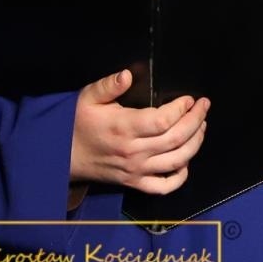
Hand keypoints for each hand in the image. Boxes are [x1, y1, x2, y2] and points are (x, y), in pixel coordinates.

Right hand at [69, 69, 209, 194]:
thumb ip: (108, 85)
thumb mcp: (88, 98)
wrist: (58, 157)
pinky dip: (181, 176)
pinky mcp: (134, 183)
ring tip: (202, 126)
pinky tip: (186, 160)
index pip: (164, 121)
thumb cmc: (76, 123)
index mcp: (124, 128)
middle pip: (177, 139)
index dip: (182, 109)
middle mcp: (134, 152)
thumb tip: (127, 74)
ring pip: (178, 161)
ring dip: (196, 142)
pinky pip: (164, 186)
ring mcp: (136, 170)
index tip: (190, 99)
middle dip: (197, 120)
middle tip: (204, 106)